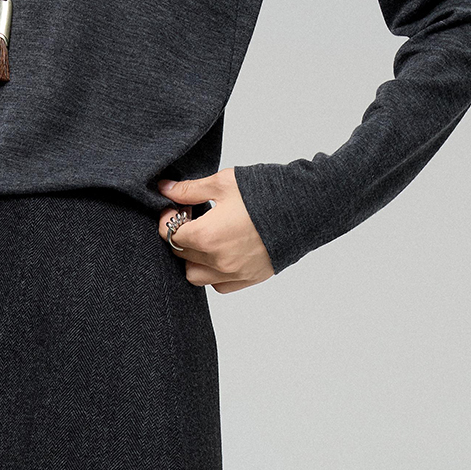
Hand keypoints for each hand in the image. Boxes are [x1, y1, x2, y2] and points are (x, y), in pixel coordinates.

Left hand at [158, 169, 273, 292]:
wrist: (305, 207)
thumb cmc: (266, 192)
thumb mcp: (224, 183)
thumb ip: (191, 189)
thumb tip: (165, 188)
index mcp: (207, 236)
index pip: (170, 235)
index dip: (168, 220)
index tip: (175, 208)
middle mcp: (217, 261)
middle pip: (181, 254)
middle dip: (180, 236)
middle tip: (192, 218)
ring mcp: (233, 273)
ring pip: (195, 275)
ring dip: (193, 259)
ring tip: (205, 238)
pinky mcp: (248, 278)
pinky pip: (219, 285)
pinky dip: (213, 273)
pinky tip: (221, 252)